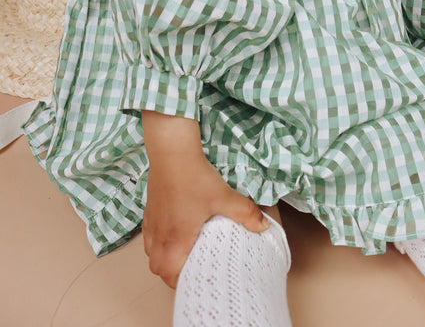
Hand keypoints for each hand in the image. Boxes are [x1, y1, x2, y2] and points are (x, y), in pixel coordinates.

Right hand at [141, 112, 268, 287]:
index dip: (181, 283)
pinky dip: (158, 241)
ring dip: (163, 258)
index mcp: (175, 239)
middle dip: (172, 274)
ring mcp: (152, 222)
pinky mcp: (149, 209)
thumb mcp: (223, 196)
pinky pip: (149, 236)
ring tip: (181, 254)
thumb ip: (245, 213)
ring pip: (151, 253)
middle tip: (190, 270)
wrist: (171, 151)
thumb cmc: (193, 176)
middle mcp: (160, 235)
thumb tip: (264, 226)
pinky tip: (171, 231)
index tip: (195, 280)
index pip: (170, 275)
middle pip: (158, 268)